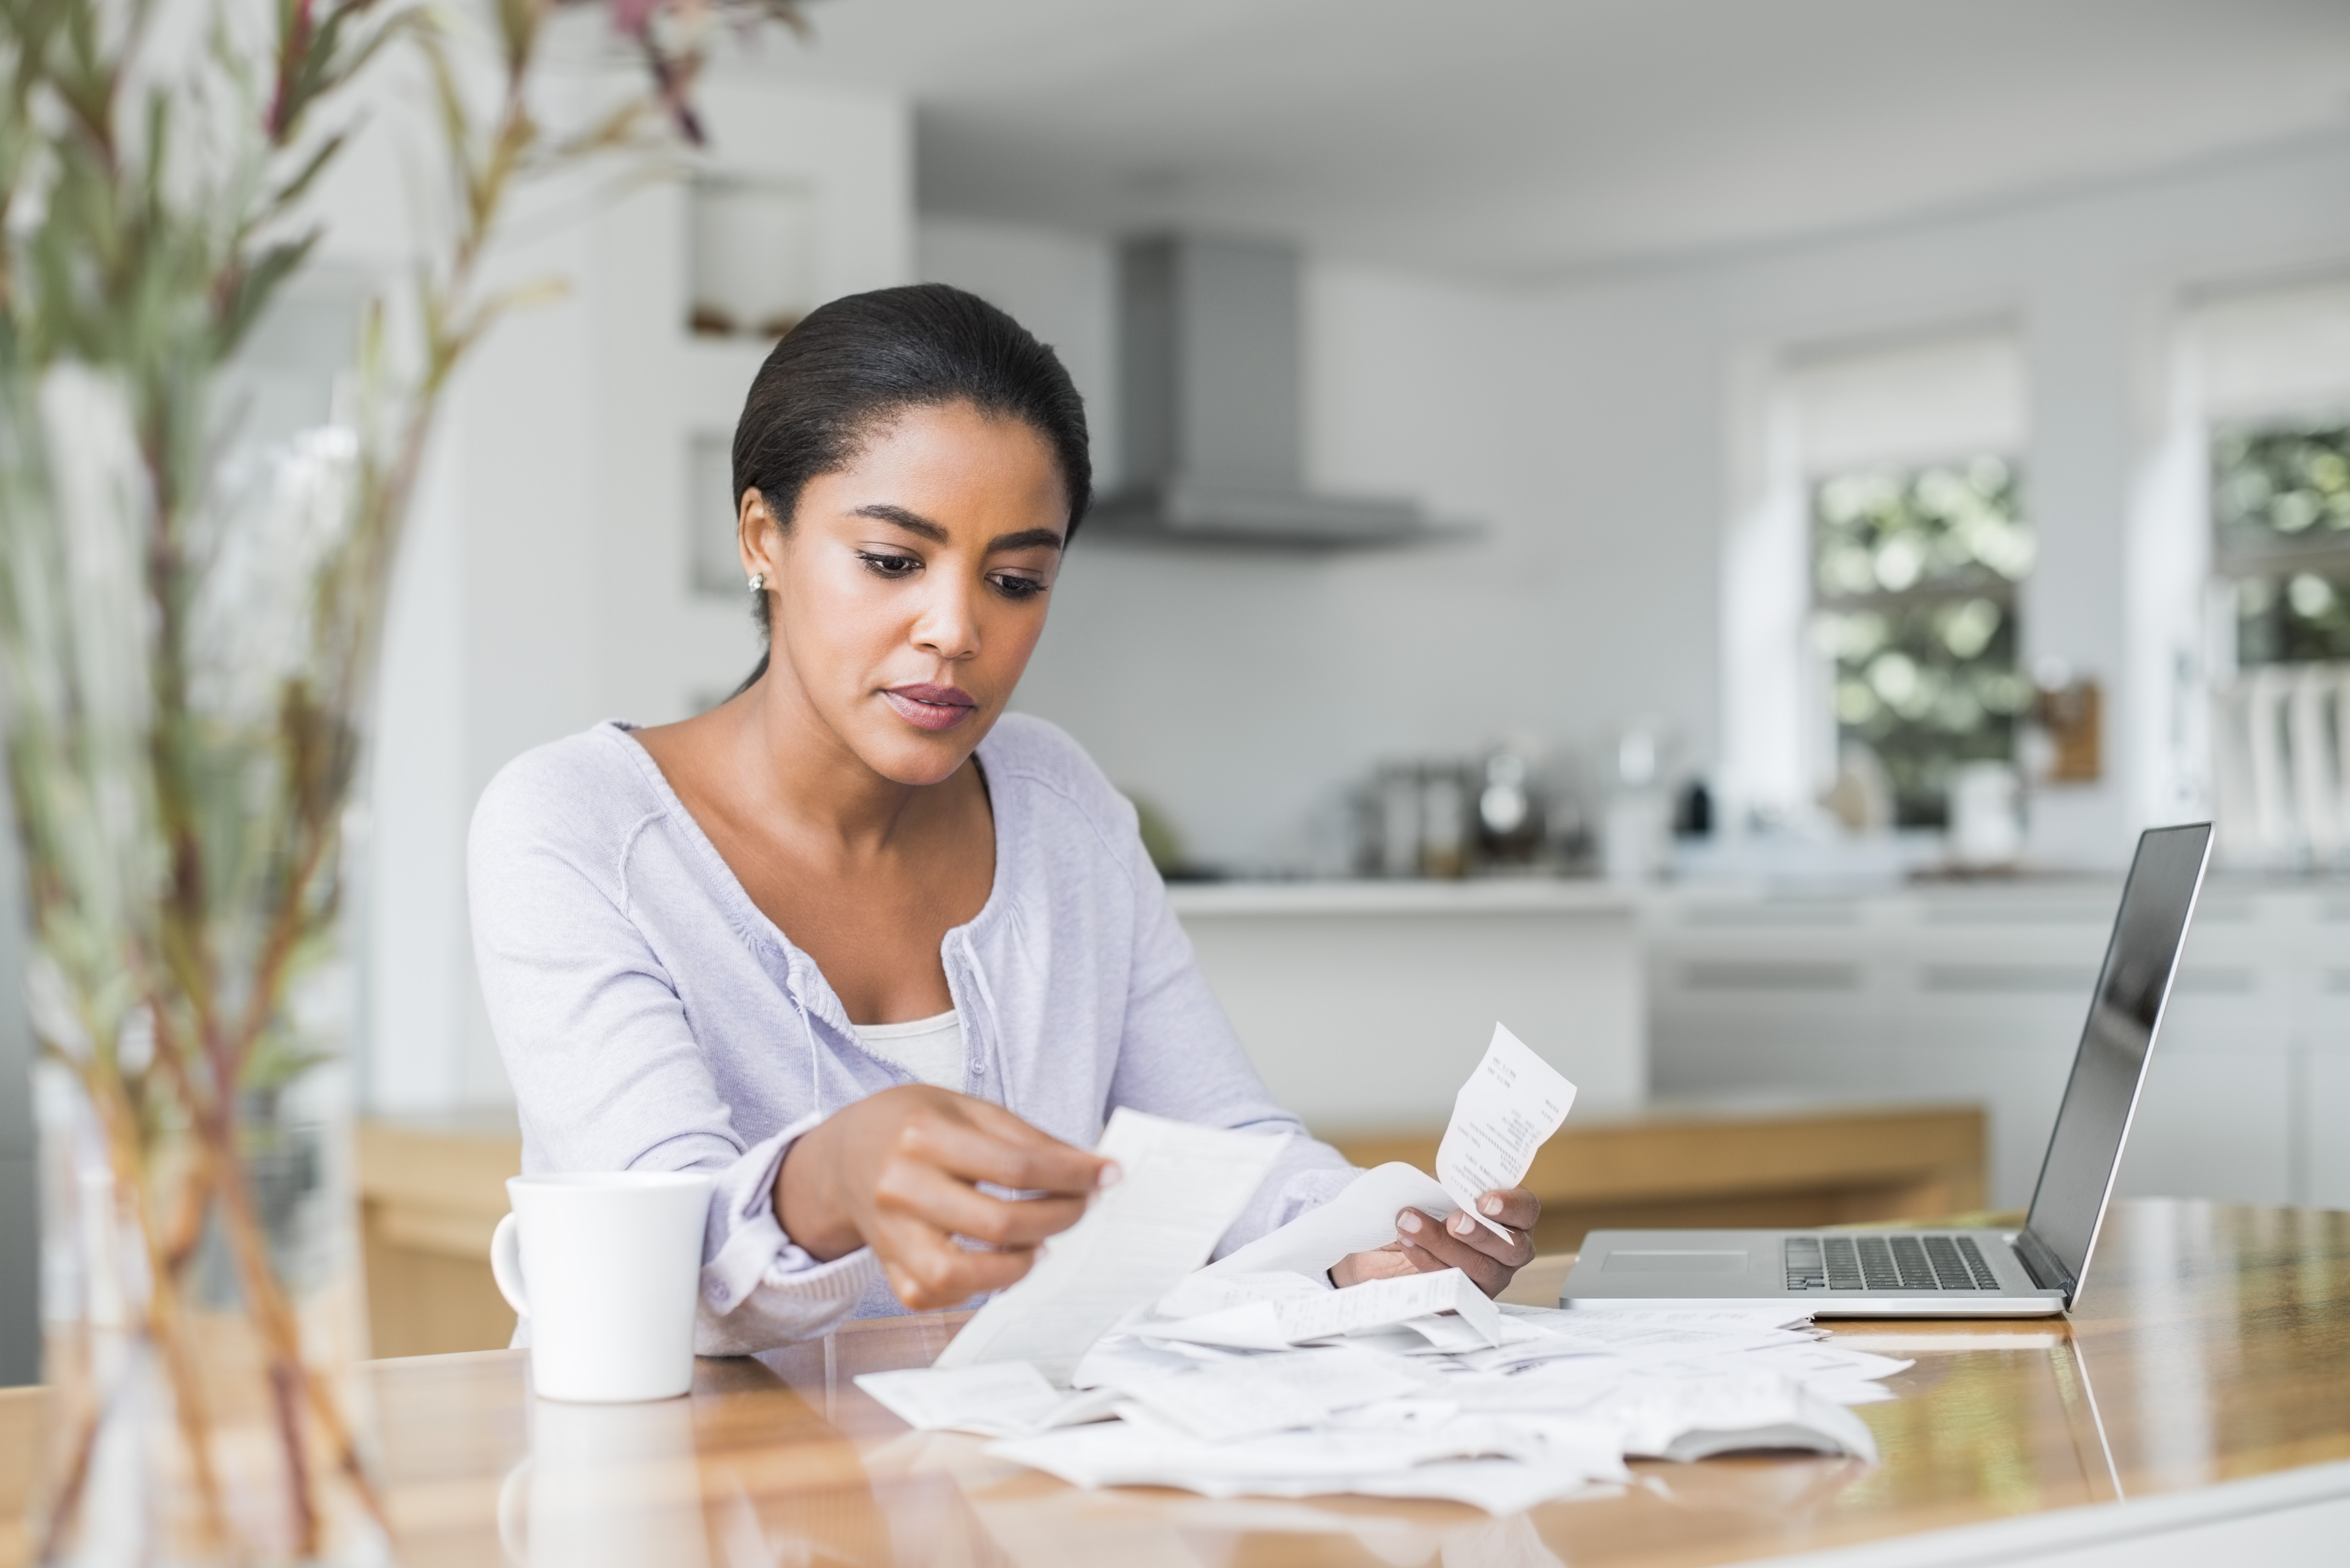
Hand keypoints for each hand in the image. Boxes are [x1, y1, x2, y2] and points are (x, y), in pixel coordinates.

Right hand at [775, 1086, 1113, 1310]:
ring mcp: (889, 1233)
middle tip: (1081, 1209)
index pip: (1016, 1166)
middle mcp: (900, 1186)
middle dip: (1057, 1219)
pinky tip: (996, 1263)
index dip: (1072, 1175)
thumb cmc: (915, 1126)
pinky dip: (973, 1288)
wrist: (843, 1154)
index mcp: (923, 1136)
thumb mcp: (968, 1110)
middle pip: (997, 1222)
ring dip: (1015, 1267)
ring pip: (959, 1274)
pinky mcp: (886, 1266)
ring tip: (1040, 1247)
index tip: (1107, 1175)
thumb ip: (1027, 1139)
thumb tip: (1090, 1168)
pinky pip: (933, 1294)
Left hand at [1328, 1187, 1537, 1297]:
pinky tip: (1409, 1246)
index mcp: (1510, 1215)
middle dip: (1480, 1233)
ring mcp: (1490, 1278)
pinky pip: (1455, 1288)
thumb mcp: (1436, 1189)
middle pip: (1511, 1247)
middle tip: (1453, 1222)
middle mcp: (1508, 1249)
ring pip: (1481, 1269)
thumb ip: (1447, 1185)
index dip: (1510, 1206)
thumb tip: (1443, 1182)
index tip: (1484, 1202)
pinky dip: (1429, 1264)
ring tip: (1410, 1224)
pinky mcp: (1465, 1299)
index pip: (1526, 1210)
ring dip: (1443, 1245)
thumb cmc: (1425, 1209)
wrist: (1392, 1242)